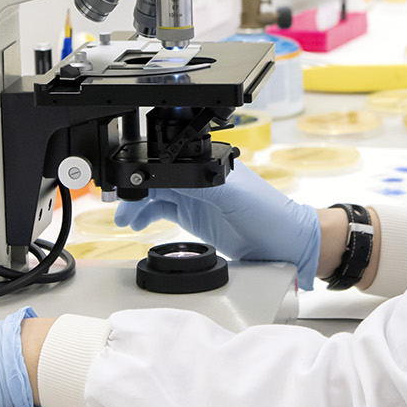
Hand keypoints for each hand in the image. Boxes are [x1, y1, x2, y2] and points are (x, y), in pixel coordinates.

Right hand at [115, 162, 321, 286]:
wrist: (287, 244)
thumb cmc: (270, 214)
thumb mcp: (232, 195)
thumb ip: (197, 186)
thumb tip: (163, 179)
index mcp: (208, 164)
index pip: (167, 162)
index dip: (143, 172)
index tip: (125, 186)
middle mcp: (200, 178)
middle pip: (157, 178)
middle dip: (134, 191)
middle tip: (118, 208)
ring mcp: (197, 198)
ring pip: (156, 196)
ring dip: (137, 206)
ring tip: (122, 221)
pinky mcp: (196, 216)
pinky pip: (163, 212)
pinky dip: (146, 217)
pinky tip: (137, 224)